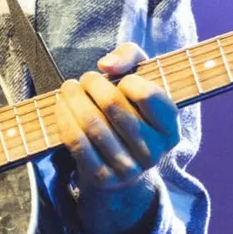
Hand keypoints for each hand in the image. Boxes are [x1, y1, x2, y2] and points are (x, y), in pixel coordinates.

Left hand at [55, 43, 180, 233]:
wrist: (119, 162)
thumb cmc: (131, 109)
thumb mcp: (141, 78)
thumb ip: (130, 57)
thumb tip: (106, 65)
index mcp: (170, 129)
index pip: (148, 95)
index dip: (128, 80)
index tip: (120, 79)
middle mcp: (153, 152)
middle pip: (112, 105)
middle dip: (92, 84)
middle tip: (85, 79)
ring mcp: (127, 168)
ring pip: (91, 123)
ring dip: (72, 99)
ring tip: (68, 88)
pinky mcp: (102, 177)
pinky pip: (76, 142)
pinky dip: (64, 118)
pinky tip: (61, 106)